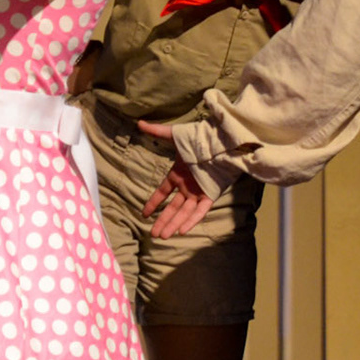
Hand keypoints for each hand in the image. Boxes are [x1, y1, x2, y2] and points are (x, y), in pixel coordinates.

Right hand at [137, 122, 212, 237]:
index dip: (153, 203)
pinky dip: (191, 221)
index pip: (162, 192)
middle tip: (153, 234)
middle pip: (172, 208)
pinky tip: (182, 231)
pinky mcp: (210, 196)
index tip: (144, 214)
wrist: (220, 142)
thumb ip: (157, 131)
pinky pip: (199, 211)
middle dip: (163, 221)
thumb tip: (140, 122)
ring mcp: (198, 192)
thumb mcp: (175, 136)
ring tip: (163, 237)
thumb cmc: (198, 139)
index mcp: (177, 175)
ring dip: (173, 224)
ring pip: (184, 212)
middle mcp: (187, 186)